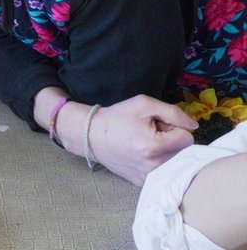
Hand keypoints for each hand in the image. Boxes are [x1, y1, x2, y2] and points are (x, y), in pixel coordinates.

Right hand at [56, 94, 197, 185]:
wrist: (93, 136)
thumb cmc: (118, 117)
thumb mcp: (144, 104)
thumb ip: (173, 112)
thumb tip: (194, 126)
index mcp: (155, 146)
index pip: (187, 138)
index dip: (175, 126)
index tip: (159, 123)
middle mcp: (154, 166)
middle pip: (183, 152)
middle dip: (172, 139)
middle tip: (153, 132)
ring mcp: (149, 177)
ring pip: (175, 163)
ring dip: (167, 151)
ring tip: (148, 142)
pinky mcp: (144, 183)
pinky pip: (164, 171)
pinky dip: (159, 161)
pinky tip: (143, 153)